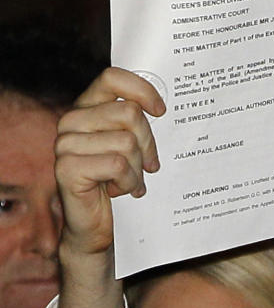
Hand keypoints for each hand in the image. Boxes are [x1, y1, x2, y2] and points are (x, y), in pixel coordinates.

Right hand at [53, 67, 164, 307]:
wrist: (101, 230)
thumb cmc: (123, 184)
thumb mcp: (134, 148)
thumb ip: (140, 123)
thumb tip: (172, 105)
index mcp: (88, 109)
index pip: (112, 78)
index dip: (142, 90)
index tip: (163, 111)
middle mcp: (73, 122)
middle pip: (129, 114)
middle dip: (149, 143)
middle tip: (150, 165)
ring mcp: (66, 144)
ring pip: (126, 141)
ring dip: (138, 167)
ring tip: (133, 181)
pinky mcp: (68, 168)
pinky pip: (117, 164)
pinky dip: (129, 181)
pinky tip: (125, 192)